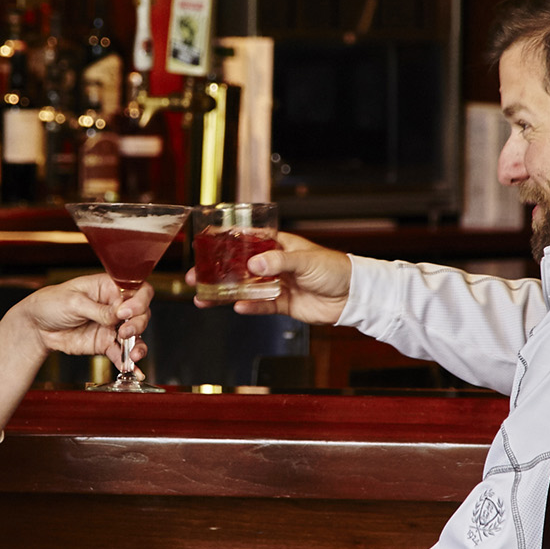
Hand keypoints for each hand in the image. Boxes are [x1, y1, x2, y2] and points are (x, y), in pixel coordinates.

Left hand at [19, 274, 152, 368]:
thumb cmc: (52, 303)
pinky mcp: (105, 344)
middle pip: (141, 314)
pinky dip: (127, 363)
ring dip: (138, 345)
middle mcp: (115, 306)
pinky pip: (121, 353)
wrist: (36, 326)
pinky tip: (132, 369)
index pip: (137, 290)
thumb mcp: (74, 302)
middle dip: (137, 324)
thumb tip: (120, 314)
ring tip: (132, 354)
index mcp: (109, 287)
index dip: (138, 301)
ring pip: (136, 335)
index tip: (125, 311)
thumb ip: (99, 310)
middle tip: (124, 332)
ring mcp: (112, 326)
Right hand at [189, 231, 350, 325]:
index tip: (206, 245)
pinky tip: (236, 307)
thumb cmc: (334, 269)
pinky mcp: (282, 304)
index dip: (227, 243)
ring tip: (204, 297)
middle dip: (218, 272)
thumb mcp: (305, 260)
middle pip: (240, 267)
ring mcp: (277, 284)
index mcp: (279, 246)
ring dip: (225, 292)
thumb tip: (253, 265)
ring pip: (245, 288)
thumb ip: (278, 262)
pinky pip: (260, 305)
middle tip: (197, 275)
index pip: (248, 241)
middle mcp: (275, 264)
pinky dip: (249, 306)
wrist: (352, 296)